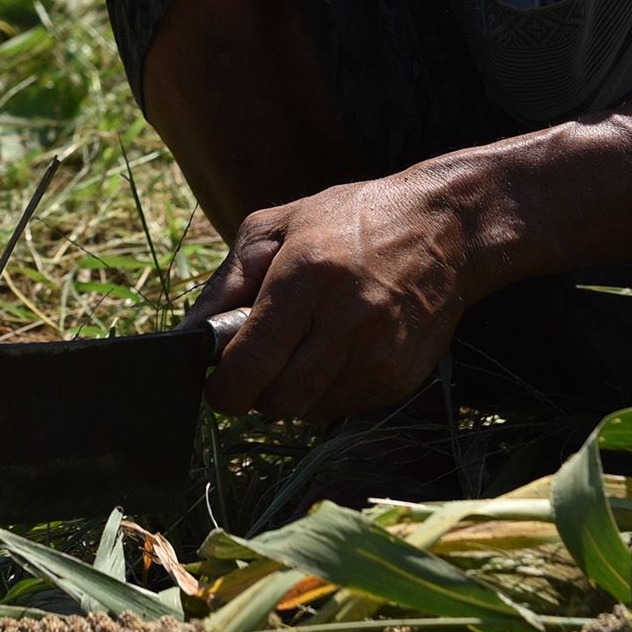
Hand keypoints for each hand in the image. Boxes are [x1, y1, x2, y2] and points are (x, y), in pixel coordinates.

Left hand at [194, 173, 472, 420]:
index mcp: (307, 275)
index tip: (217, 384)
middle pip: (278, 401)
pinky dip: (330, 392)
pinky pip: (346, 409)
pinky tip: (340, 352)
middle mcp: (348, 318)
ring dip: (294, 393)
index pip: (251, 363)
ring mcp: (381, 352)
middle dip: (257, 393)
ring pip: (310, 412)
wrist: (445, 228)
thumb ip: (227, 282)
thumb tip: (187, 335)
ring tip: (306, 348)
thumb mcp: (278, 226)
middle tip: (260, 365)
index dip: (223, 388)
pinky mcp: (404, 375)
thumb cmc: (350, 220)